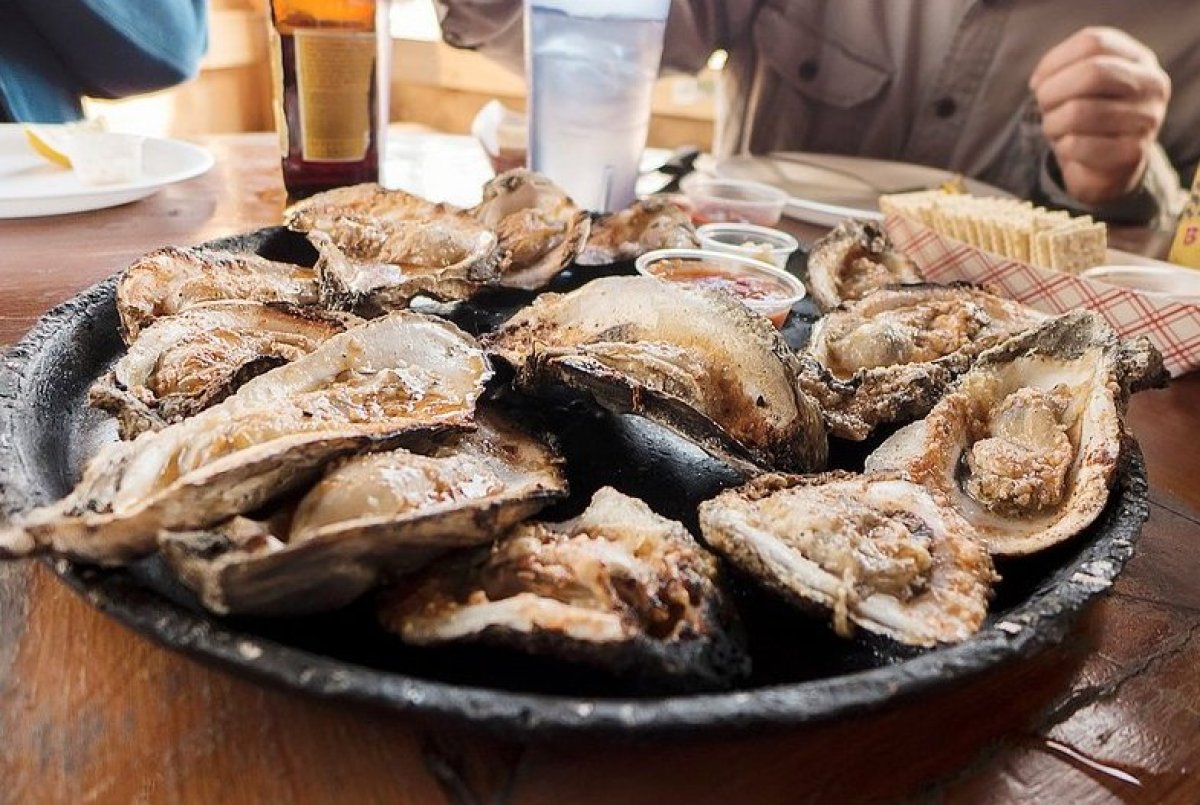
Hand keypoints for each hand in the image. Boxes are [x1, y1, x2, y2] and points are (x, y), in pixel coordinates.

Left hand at [1030, 27, 1170, 205]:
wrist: (1109, 168)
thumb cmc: (1087, 119)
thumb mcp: (1078, 86)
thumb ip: (1063, 70)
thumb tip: (1039, 82)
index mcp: (1138, 59)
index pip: (1092, 42)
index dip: (1054, 61)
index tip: (1037, 82)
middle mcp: (1151, 85)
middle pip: (1091, 73)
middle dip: (1052, 91)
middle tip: (1043, 107)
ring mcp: (1146, 120)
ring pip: (1079, 112)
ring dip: (1053, 123)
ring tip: (1056, 129)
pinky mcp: (1133, 154)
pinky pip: (1078, 145)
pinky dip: (1062, 148)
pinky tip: (1069, 149)